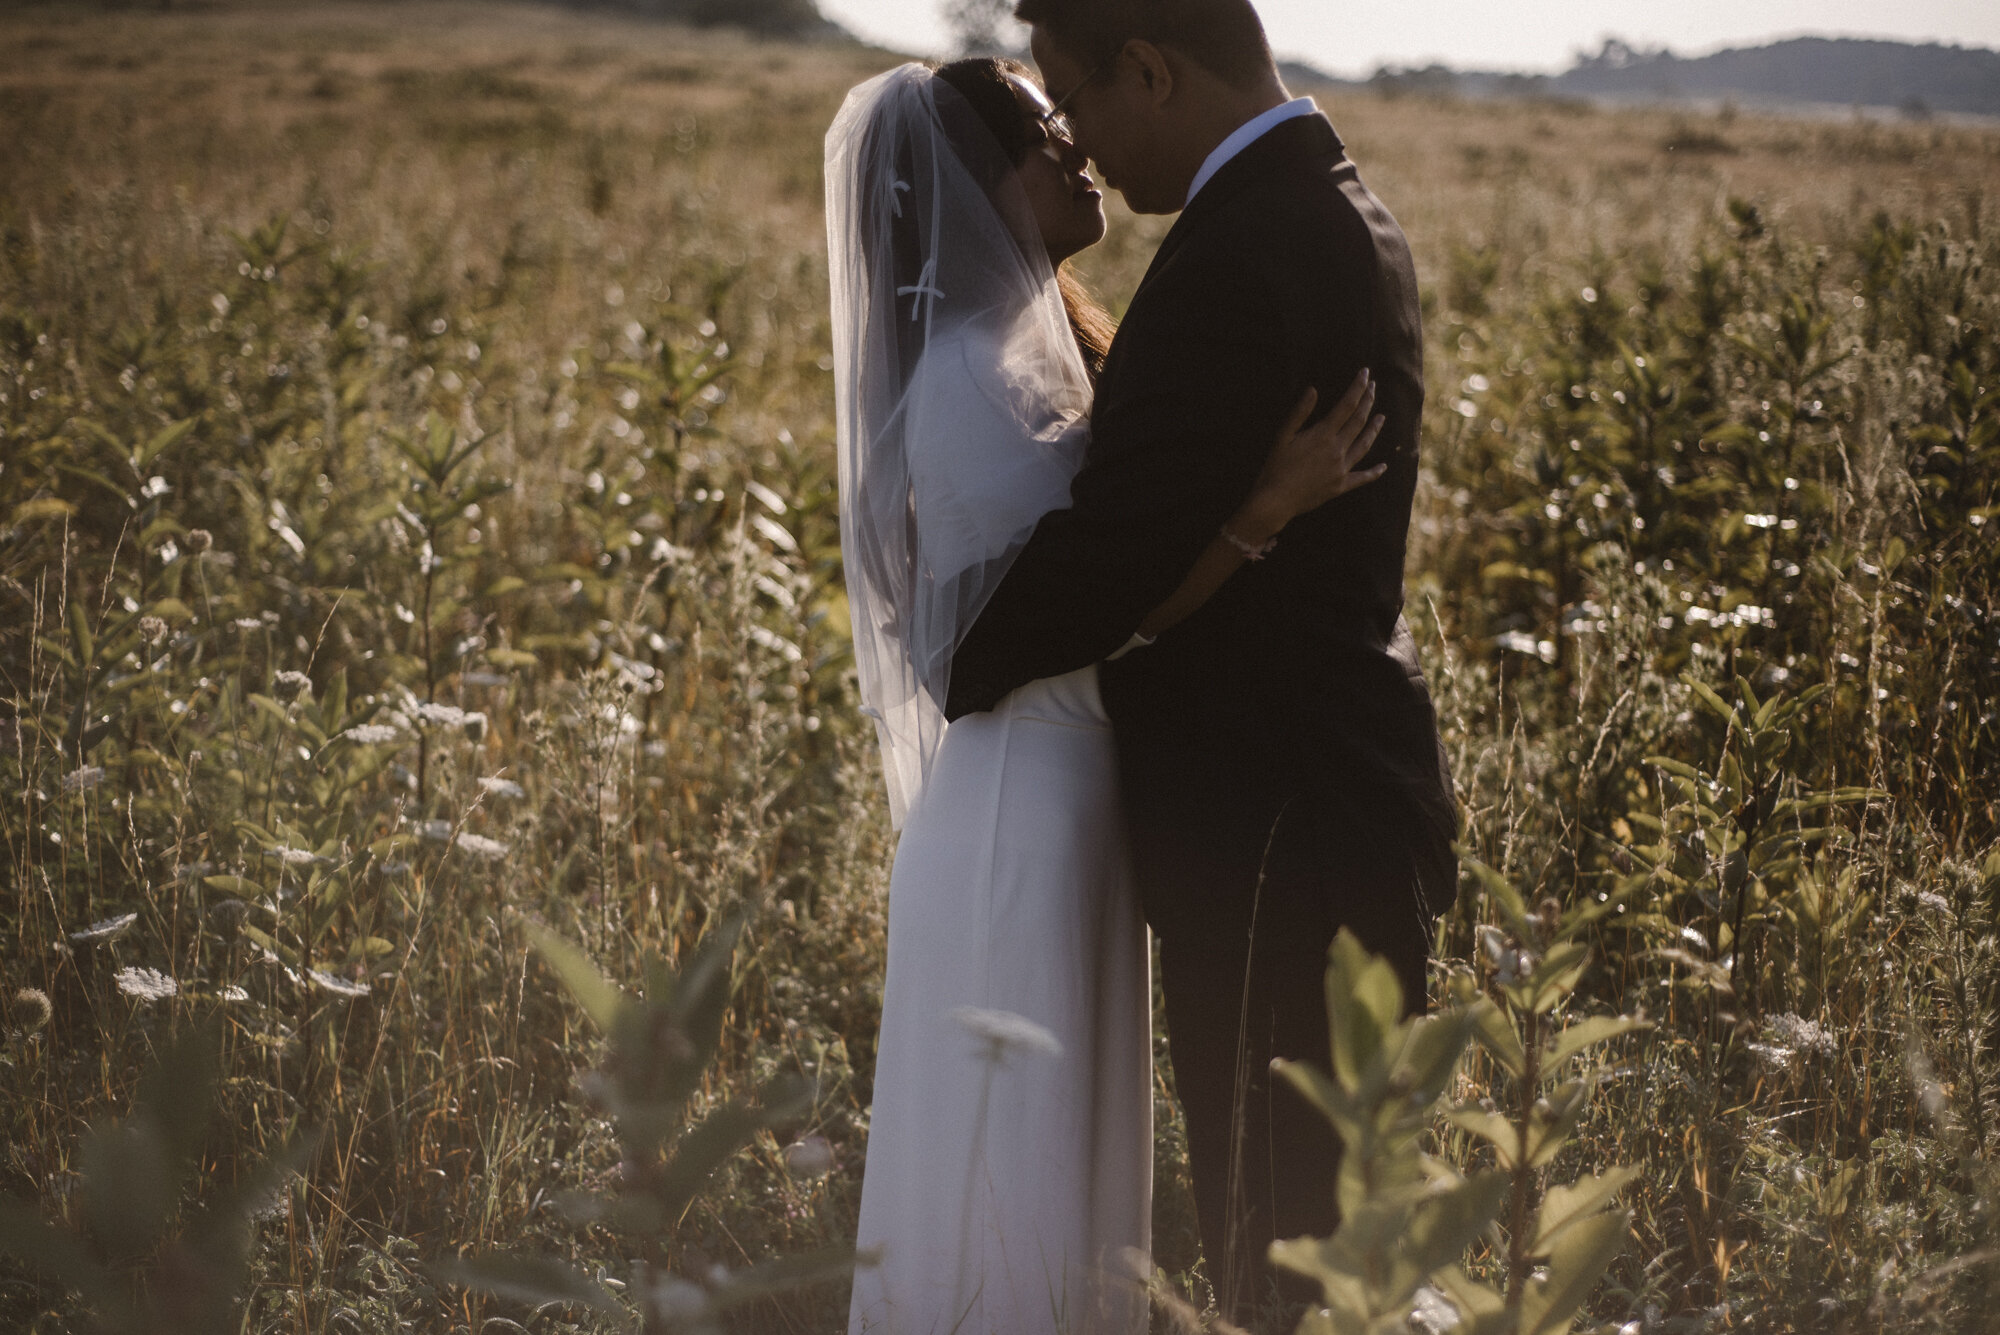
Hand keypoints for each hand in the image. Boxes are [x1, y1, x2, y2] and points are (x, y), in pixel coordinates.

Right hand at [1251, 371, 1387, 523]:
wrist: (1275, 501)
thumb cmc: (1275, 467)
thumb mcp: (1282, 436)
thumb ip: (1299, 412)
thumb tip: (1313, 389)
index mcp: (1323, 435)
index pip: (1347, 405)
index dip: (1357, 387)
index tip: (1365, 373)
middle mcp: (1337, 450)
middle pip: (1359, 421)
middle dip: (1368, 401)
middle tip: (1373, 386)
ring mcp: (1341, 469)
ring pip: (1365, 445)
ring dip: (1374, 429)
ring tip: (1382, 416)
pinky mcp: (1340, 486)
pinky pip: (1362, 478)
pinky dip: (1374, 472)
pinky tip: (1383, 466)